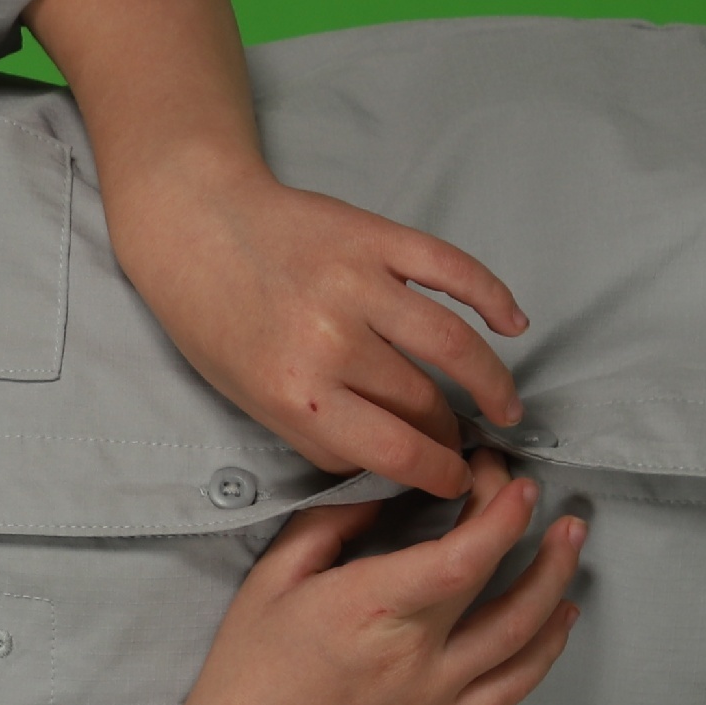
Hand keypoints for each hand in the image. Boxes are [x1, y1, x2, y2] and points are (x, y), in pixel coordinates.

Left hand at [114, 161, 528, 498]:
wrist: (192, 222)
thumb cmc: (211, 317)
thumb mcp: (247, 399)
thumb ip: (314, 437)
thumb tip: (386, 463)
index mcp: (293, 394)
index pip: (395, 453)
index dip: (437, 476)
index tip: (454, 482)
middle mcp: (331, 342)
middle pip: (424, 404)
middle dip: (452, 435)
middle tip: (461, 443)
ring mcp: (358, 284)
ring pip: (454, 345)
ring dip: (492, 382)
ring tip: (506, 405)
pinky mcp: (376, 237)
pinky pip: (453, 270)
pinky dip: (493, 297)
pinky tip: (513, 324)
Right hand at [168, 454, 581, 704]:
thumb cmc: (249, 669)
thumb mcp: (272, 578)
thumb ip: (329, 524)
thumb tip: (383, 491)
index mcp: (370, 608)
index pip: (463, 556)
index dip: (500, 513)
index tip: (509, 478)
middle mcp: (415, 654)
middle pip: (500, 586)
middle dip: (529, 528)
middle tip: (531, 491)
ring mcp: (437, 695)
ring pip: (522, 637)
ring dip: (557, 582)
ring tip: (572, 538)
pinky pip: (513, 687)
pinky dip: (547, 648)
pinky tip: (561, 614)